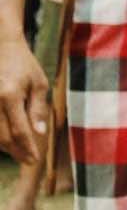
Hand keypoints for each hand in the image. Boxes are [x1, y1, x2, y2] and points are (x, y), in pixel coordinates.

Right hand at [0, 38, 48, 163]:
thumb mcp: (39, 84)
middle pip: (4, 137)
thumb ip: (38, 109)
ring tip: (20, 153)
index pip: (19, 131)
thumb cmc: (25, 65)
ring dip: (6, 147)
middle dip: (17, 152)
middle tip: (29, 161)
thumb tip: (39, 132)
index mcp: (10, 97)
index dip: (27, 148)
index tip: (35, 159)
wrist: (3, 48)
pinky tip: (8, 141)